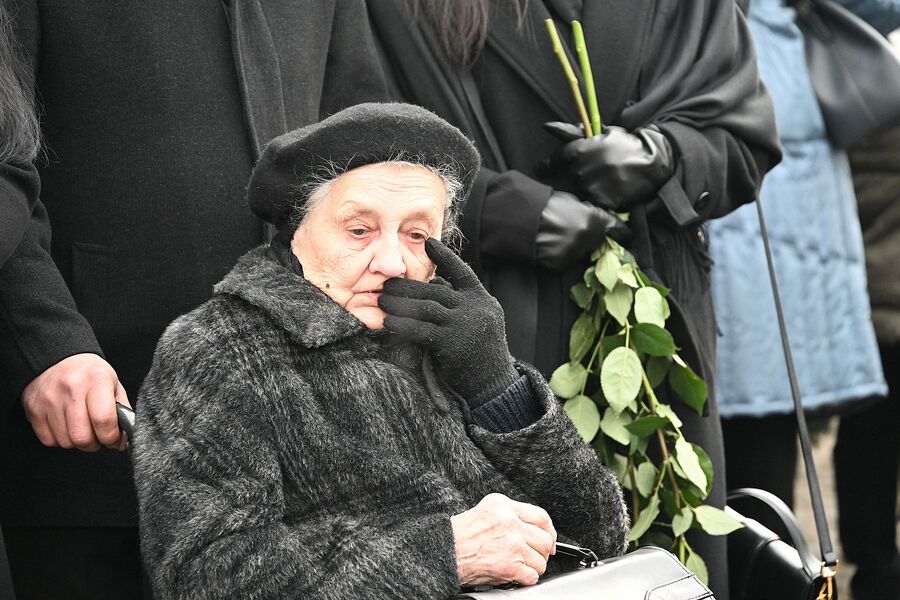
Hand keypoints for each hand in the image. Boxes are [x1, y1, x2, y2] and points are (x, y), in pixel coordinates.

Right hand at [22, 353, 128, 451]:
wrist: (59, 359)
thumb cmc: (91, 374)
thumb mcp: (114, 385)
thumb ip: (122, 411)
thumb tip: (124, 438)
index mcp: (96, 380)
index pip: (103, 420)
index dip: (112, 437)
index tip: (114, 439)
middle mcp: (71, 389)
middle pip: (82, 437)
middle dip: (94, 444)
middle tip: (98, 437)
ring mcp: (49, 400)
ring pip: (66, 442)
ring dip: (77, 442)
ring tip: (82, 428)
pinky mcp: (33, 409)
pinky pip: (49, 440)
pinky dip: (60, 439)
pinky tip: (66, 426)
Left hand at [378, 238, 517, 405]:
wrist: (493, 386)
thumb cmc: (480, 354)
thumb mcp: (479, 322)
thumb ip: (460, 302)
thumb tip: (436, 281)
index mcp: (482, 300)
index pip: (462, 271)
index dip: (445, 256)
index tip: (428, 242)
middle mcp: (476, 308)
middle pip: (435, 290)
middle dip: (408, 287)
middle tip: (386, 284)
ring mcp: (465, 325)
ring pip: (425, 307)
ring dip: (399, 304)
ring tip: (381, 302)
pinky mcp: (452, 344)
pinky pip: (421, 330)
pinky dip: (402, 325)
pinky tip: (388, 324)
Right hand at [451, 493, 556, 586]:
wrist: (446, 550)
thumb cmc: (461, 533)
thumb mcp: (487, 510)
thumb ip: (510, 514)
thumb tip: (532, 527)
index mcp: (505, 507)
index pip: (541, 516)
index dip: (549, 530)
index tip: (549, 537)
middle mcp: (511, 523)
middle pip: (545, 539)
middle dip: (543, 551)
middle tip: (536, 554)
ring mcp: (512, 545)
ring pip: (541, 560)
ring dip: (534, 566)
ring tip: (522, 565)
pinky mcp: (510, 566)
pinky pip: (532, 575)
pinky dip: (527, 578)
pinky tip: (517, 574)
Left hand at [536, 122, 673, 211]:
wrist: (654, 161)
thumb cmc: (626, 145)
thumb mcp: (601, 133)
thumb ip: (571, 132)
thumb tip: (546, 126)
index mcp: (580, 150)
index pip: (556, 159)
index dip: (547, 165)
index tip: (542, 169)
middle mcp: (582, 169)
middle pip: (569, 177)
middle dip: (577, 174)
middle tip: (595, 171)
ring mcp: (592, 186)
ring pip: (581, 191)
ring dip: (589, 187)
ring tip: (607, 179)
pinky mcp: (603, 201)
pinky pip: (593, 204)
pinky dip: (600, 198)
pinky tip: (612, 190)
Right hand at [536, 190, 631, 269]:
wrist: (521, 216)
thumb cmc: (545, 203)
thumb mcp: (572, 201)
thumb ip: (589, 213)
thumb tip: (595, 220)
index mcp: (594, 219)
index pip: (618, 230)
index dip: (623, 232)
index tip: (625, 236)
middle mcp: (587, 239)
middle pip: (599, 243)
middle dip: (593, 239)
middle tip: (578, 231)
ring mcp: (573, 252)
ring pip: (582, 252)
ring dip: (576, 247)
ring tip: (560, 236)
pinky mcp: (559, 263)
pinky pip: (566, 260)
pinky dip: (561, 254)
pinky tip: (551, 244)